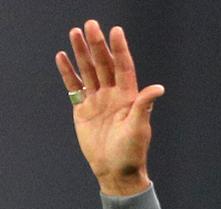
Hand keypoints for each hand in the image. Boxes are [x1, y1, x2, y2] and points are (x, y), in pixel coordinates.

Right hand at [54, 20, 164, 195]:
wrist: (114, 171)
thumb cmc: (131, 152)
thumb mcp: (139, 128)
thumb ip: (144, 106)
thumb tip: (158, 88)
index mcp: (128, 97)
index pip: (123, 67)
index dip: (119, 49)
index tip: (115, 31)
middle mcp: (113, 95)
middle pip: (103, 64)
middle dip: (97, 44)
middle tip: (90, 24)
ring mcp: (97, 101)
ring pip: (88, 71)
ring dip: (81, 52)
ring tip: (75, 32)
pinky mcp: (83, 109)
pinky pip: (74, 87)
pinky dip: (68, 72)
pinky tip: (62, 56)